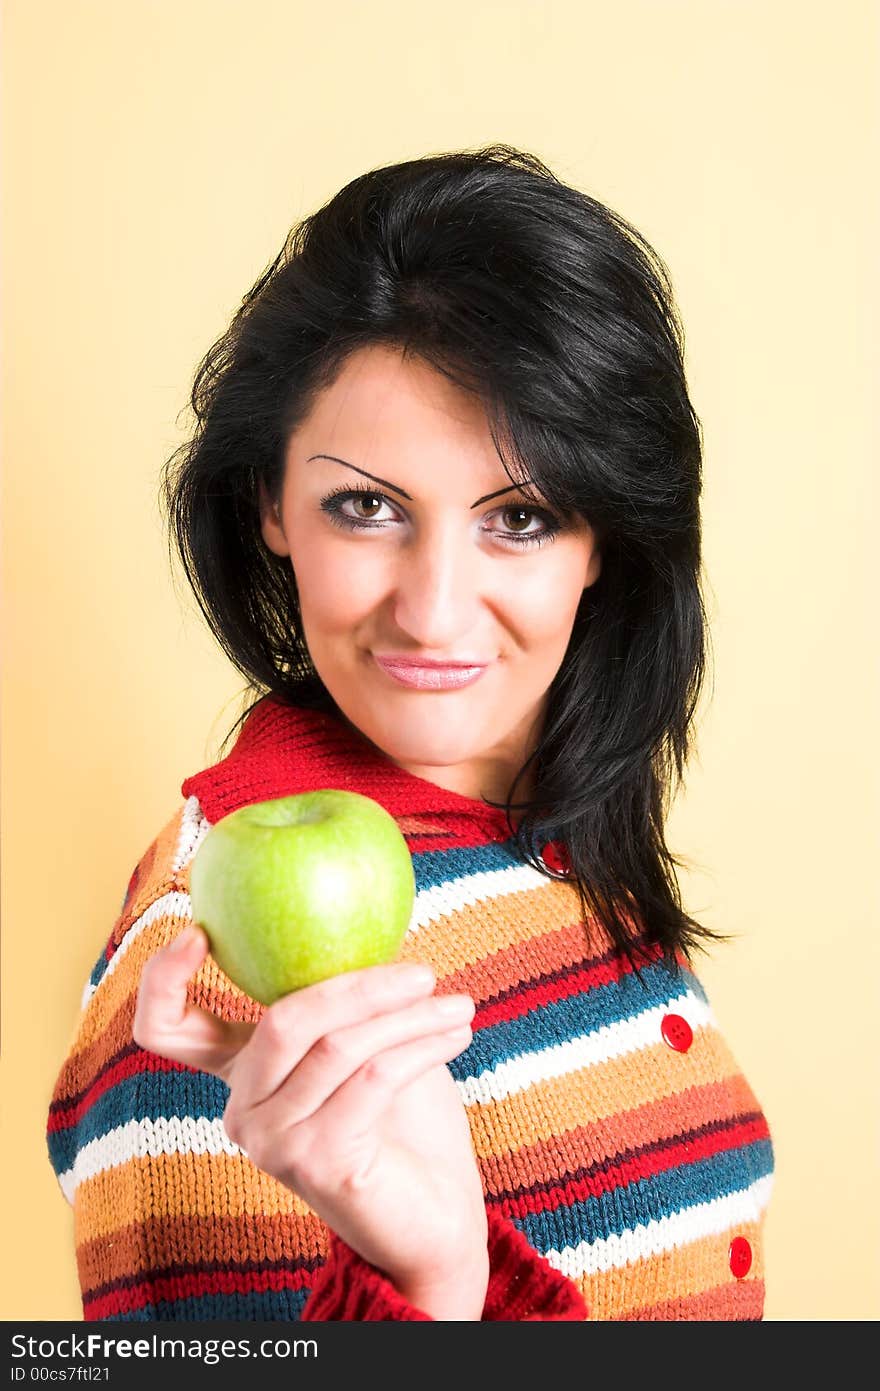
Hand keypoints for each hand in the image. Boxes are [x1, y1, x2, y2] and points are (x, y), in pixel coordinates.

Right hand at [132, 925, 489, 1318]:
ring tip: (457, 1004)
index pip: (165, 1029)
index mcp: (241, 1072)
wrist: (433, 1217)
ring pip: (336, 1048)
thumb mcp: (365, 1044)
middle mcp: (243, 1109)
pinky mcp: (316, 1164)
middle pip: (281, 1021)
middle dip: (360, 985)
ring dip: (408, 1018)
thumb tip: (369, 918)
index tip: (198, 932)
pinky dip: (421, 1048)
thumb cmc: (403, 1122)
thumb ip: (345, 1000)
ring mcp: (273, 1142)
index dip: (163, 978)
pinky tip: (456, 1035)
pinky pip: (372, 1080)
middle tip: (422, 971)